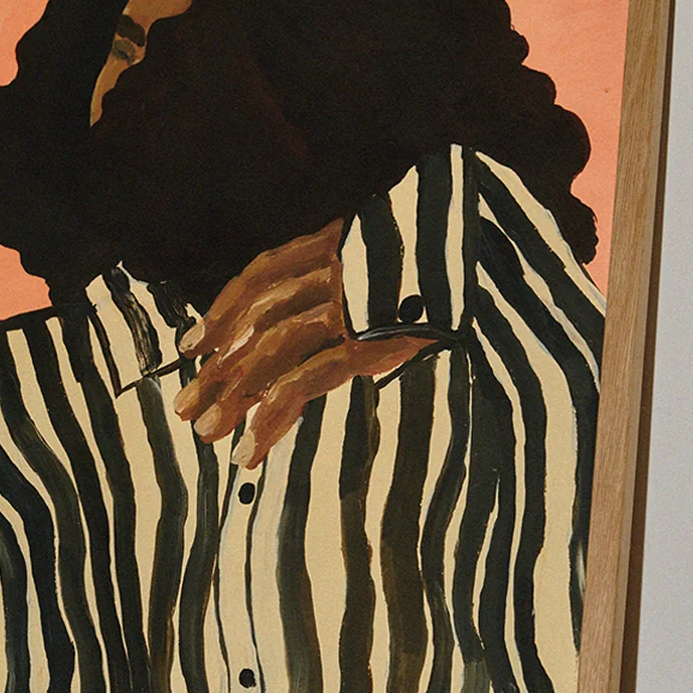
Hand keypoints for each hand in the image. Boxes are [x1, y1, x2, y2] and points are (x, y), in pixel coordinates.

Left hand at [173, 219, 433, 468]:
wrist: (506, 261)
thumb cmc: (453, 271)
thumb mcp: (396, 263)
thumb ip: (357, 278)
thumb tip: (315, 322)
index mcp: (337, 244)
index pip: (263, 273)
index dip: (223, 310)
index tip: (191, 347)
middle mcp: (337, 268)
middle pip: (257, 317)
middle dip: (217, 366)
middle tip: (185, 409)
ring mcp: (352, 303)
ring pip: (272, 349)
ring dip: (233, 394)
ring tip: (207, 434)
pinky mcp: (371, 340)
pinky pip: (306, 380)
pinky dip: (271, 416)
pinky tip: (253, 448)